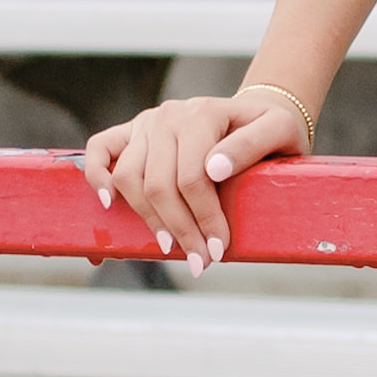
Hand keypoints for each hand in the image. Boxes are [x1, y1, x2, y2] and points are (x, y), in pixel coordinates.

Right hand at [83, 83, 312, 268]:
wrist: (255, 115)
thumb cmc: (270, 129)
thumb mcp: (280, 130)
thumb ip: (252, 145)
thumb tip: (215, 169)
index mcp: (203, 113)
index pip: (193, 176)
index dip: (203, 218)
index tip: (216, 250)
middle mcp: (169, 115)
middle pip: (159, 184)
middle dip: (179, 229)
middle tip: (198, 262)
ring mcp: (147, 123)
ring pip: (129, 177)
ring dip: (147, 218)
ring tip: (169, 247)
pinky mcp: (132, 131)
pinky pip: (100, 148)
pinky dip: (97, 176)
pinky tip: (110, 205)